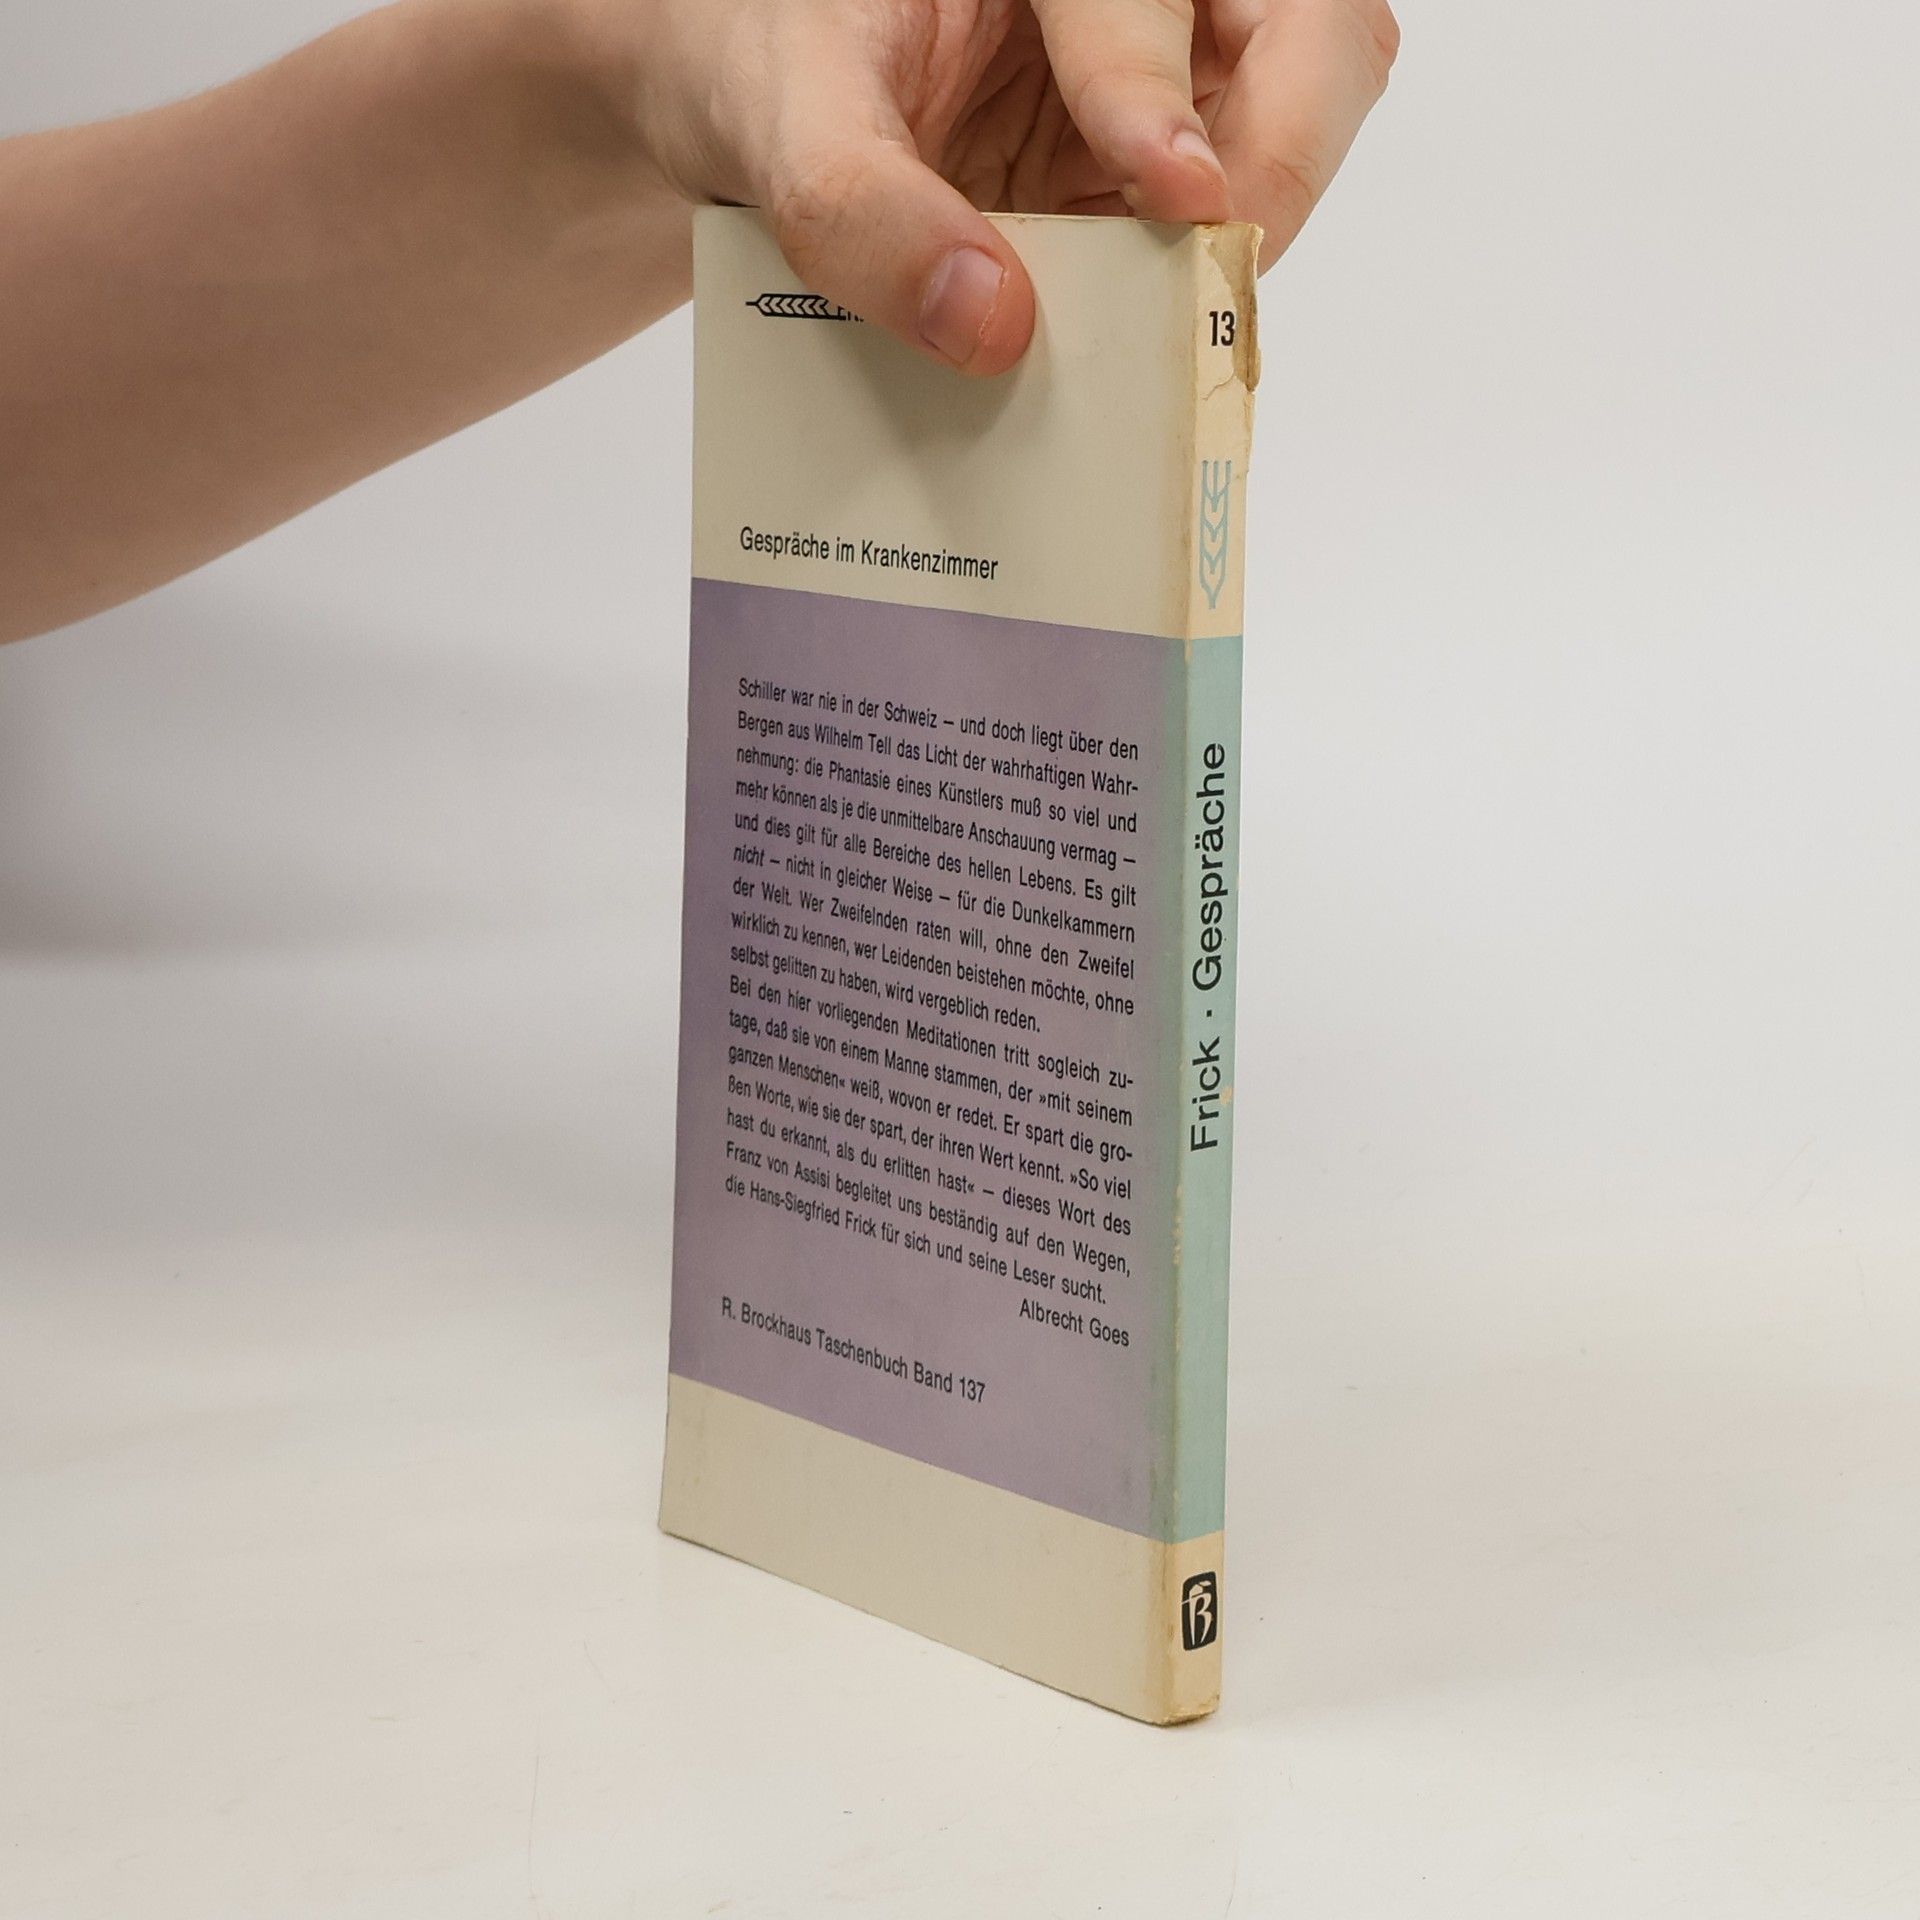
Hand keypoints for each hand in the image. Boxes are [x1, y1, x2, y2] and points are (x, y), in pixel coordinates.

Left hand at [608, 0, 1397, 373]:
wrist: (739, 110)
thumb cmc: (764, 60)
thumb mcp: (780, 115)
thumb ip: (859, 206)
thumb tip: (991, 321)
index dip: (1162, 86)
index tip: (1174, 192)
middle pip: (1310, 34)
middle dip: (1283, 151)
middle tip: (1211, 264)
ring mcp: (1165, 84)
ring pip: (1296, 129)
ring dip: (1246, 238)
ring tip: (1171, 330)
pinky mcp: (1151, 184)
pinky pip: (1220, 237)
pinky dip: (1193, 302)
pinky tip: (1136, 354)